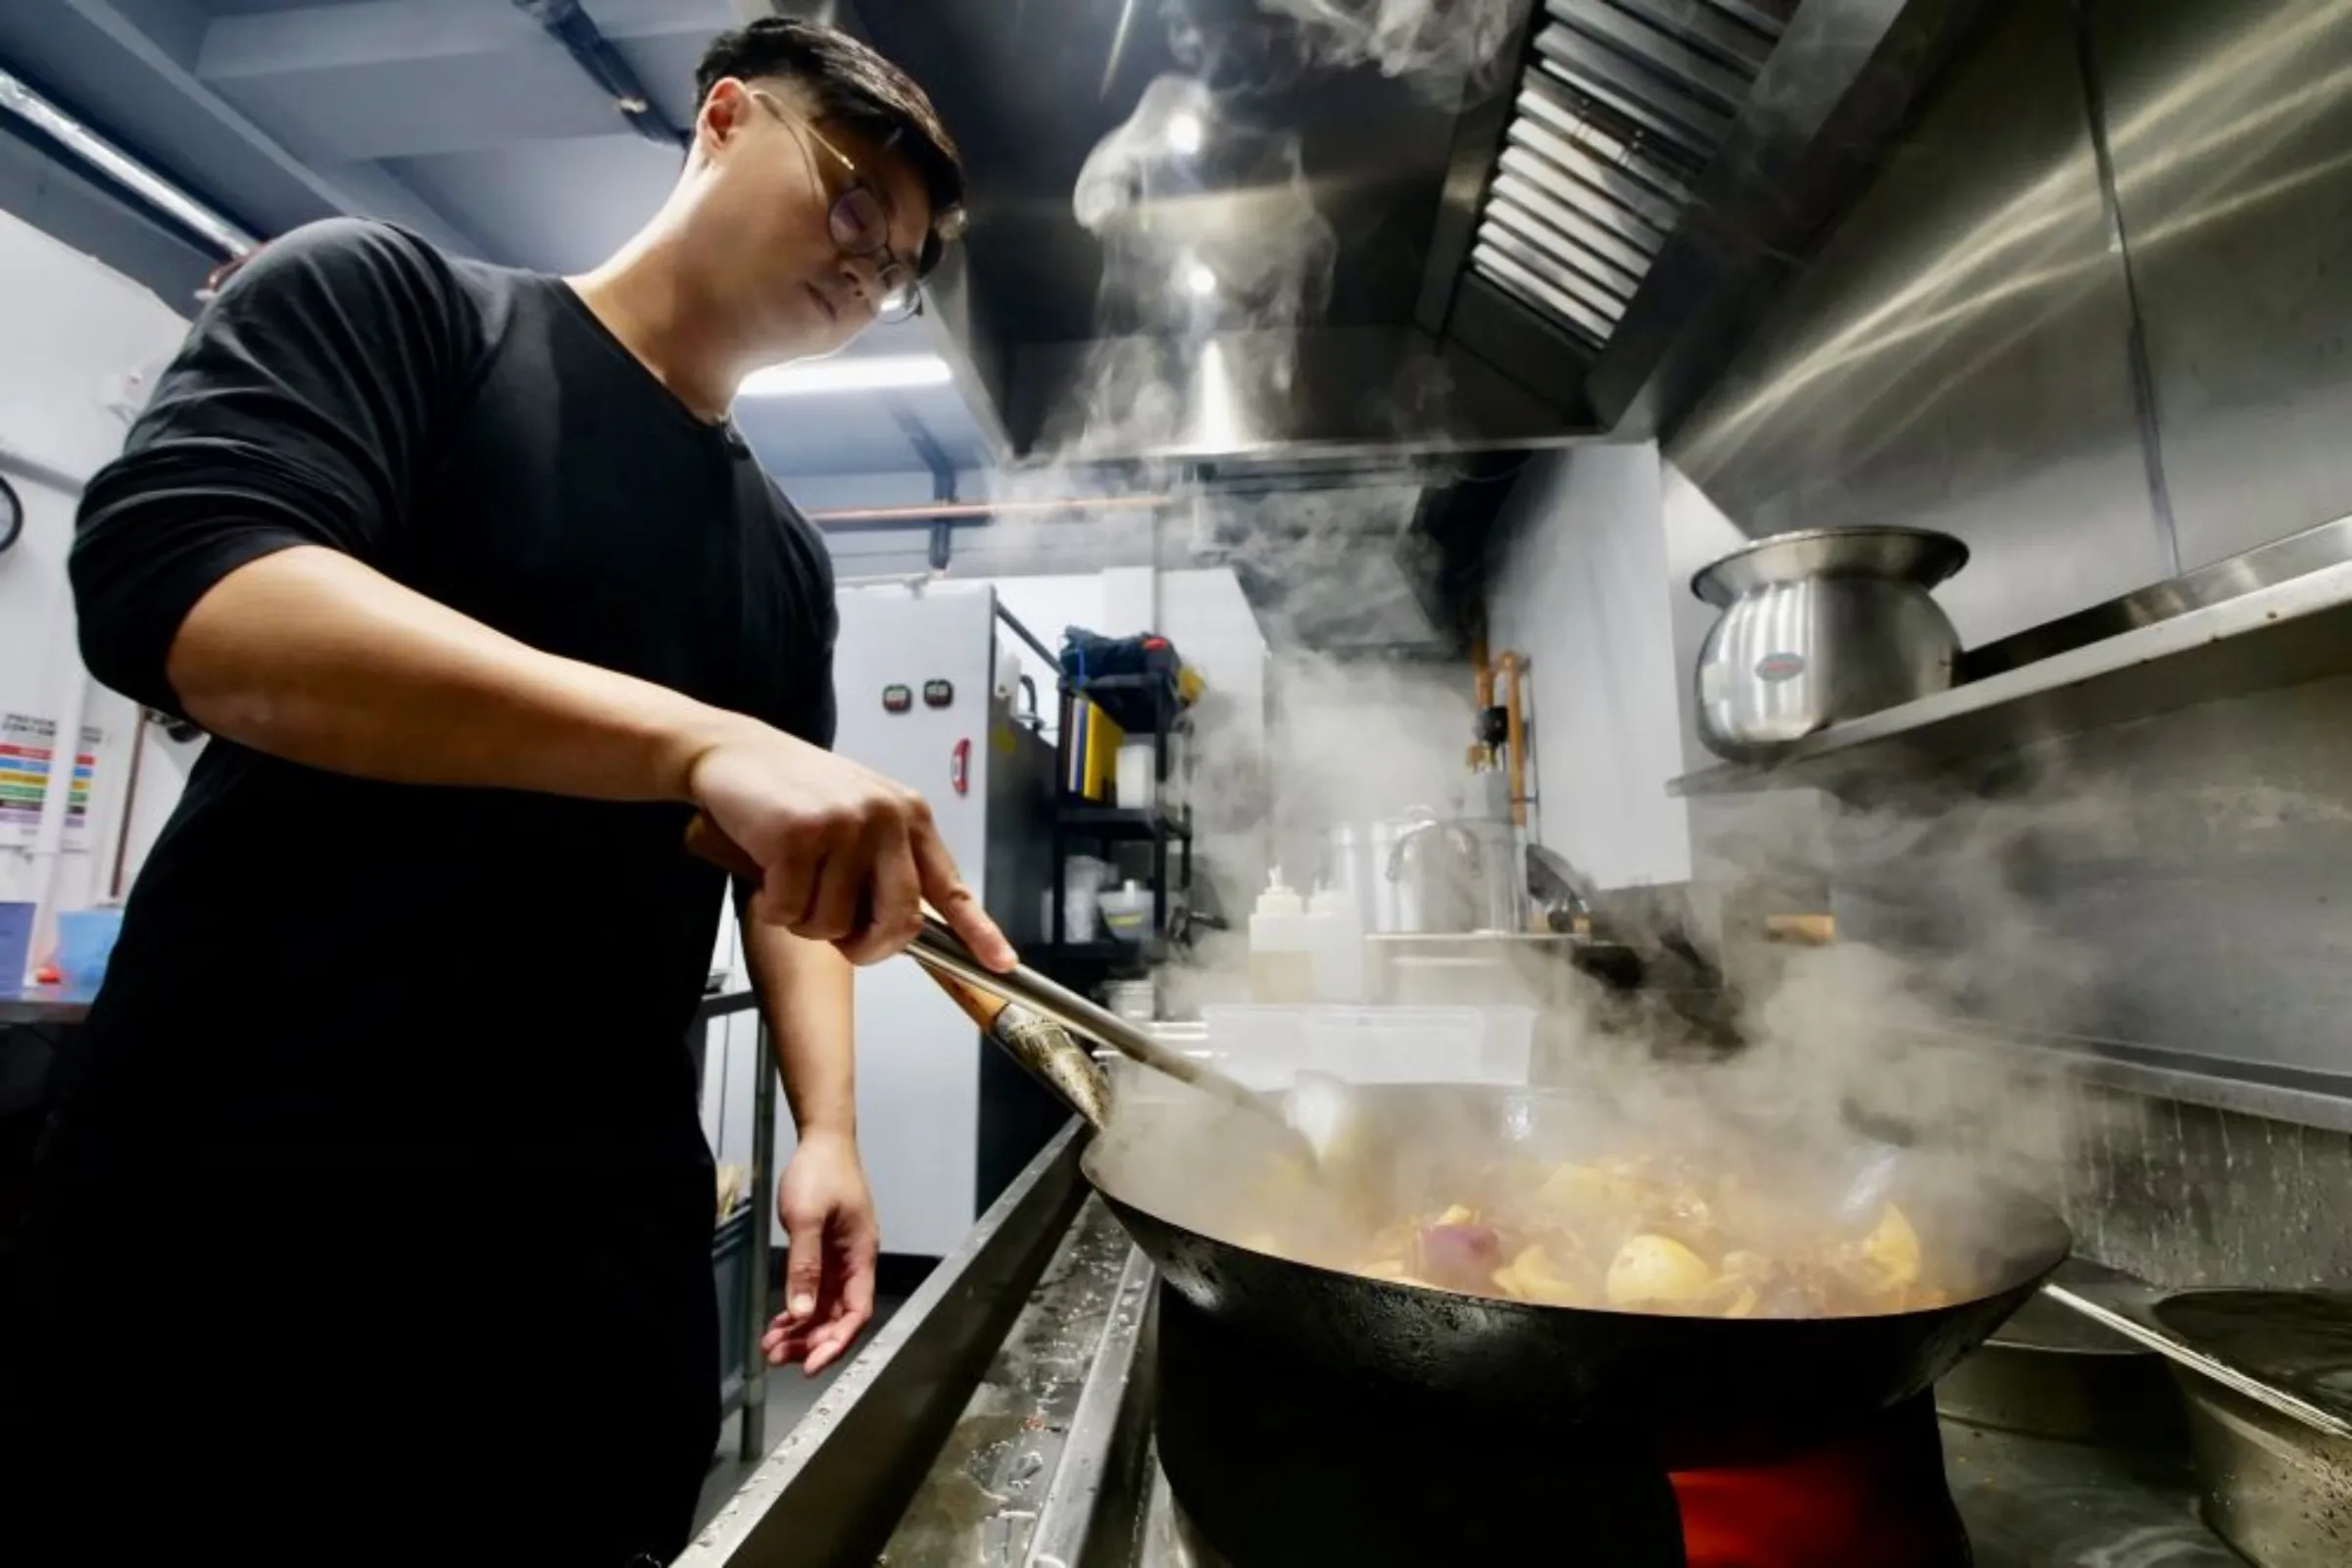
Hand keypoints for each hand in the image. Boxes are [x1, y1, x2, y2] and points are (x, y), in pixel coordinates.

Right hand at [684, 718, 1013, 969]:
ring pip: (834, 925)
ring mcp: (845, 825)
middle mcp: (887, 819)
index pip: (951, 887)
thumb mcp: (859, 817)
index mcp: (910, 817)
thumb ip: (885, 864)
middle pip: (900, 922)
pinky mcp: (800, 835)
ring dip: (804, 920)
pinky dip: (772, 906)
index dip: (979, 931)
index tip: (1001, 964)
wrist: (735, 752)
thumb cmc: (796, 793)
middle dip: (867, 947)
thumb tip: (899, 931)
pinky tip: (767, 869)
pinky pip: (789, 911)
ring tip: (791, 877)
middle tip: (840, 939)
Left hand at [761, 1129, 877, 1376]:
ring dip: (801, 1330)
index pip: (856, 1312)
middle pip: (839, 1316)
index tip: (812, 1365)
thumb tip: (802, 1311)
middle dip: (812, 1341)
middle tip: (779, 1357)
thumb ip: (805, 1266)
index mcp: (861, 1255)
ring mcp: (840, 1258)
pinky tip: (778, 1323)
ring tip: (772, 1346)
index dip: (837, 1342)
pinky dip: (797, 1309)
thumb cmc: (821, 1171)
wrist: (822, 1140)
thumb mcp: (807, 1218)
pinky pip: (814, 1291)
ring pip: (824, 1307)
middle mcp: (854, 1262)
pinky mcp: (825, 1252)